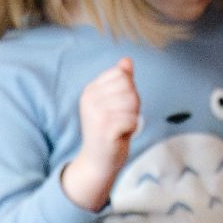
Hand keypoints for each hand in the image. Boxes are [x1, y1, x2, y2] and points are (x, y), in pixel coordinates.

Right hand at [62, 58, 139, 210]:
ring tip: (121, 127)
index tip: (118, 107)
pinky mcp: (105, 129)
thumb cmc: (108, 130)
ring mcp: (96, 114)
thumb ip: (120, 80)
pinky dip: (132, 129)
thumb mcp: (113, 102)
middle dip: (133, 104)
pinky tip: (121, 135)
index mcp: (90, 90)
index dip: (128, 90)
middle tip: (121, 119)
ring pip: (133, 102)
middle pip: (129, 87)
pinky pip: (132, 120)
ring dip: (133, 117)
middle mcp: (90, 99)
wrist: (98, 161)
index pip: (122, 74)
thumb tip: (127, 60)